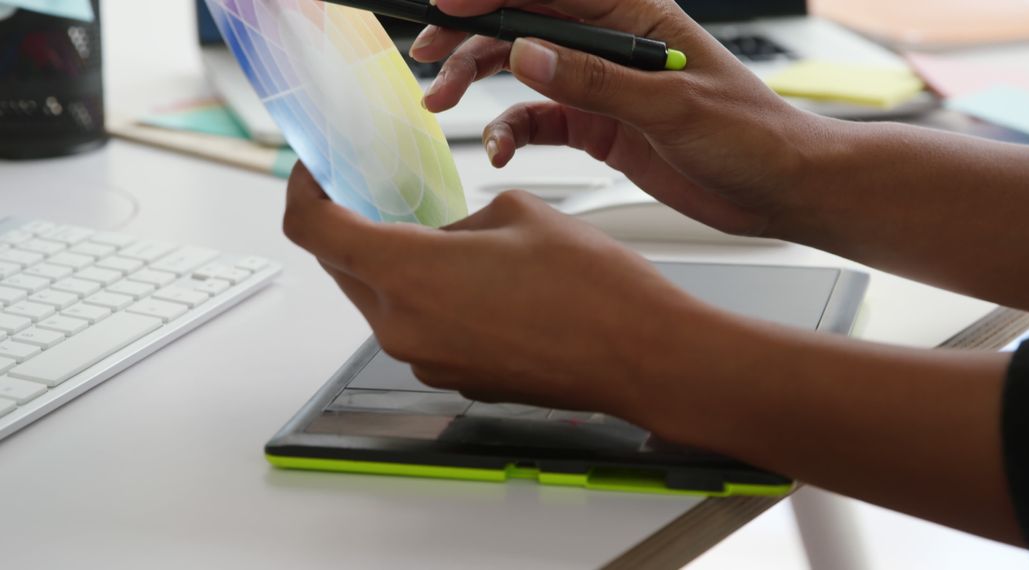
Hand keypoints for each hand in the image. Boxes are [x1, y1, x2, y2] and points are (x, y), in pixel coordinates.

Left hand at [283, 163, 711, 424]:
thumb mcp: (517, 214)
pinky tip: (470, 280)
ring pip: (379, 301)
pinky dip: (424, 299)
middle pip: (341, 268)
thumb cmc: (594, 289)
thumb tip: (446, 236)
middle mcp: (404, 327)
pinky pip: (416, 329)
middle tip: (377, 197)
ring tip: (435, 236)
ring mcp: (428, 361)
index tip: (317, 175)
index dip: (304, 193)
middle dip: (350, 228)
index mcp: (408, 274)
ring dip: (390, 266)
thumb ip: (457, 221)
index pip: (313, 231)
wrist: (642, 354)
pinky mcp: (454, 377)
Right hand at [411, 0, 822, 236]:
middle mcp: (611, 44)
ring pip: (521, 69)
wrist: (778, 188)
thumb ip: (596, 81)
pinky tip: (500, 149)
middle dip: (469, 37)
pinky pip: (538, 119)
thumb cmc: (750, 135)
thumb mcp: (673, 106)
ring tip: (443, 102)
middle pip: (524, 23)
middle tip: (428, 58)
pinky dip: (511, 132)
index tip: (446, 5)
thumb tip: (526, 53)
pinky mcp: (598, 125)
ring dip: (478, 80)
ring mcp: (601, 85)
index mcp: (634, 16)